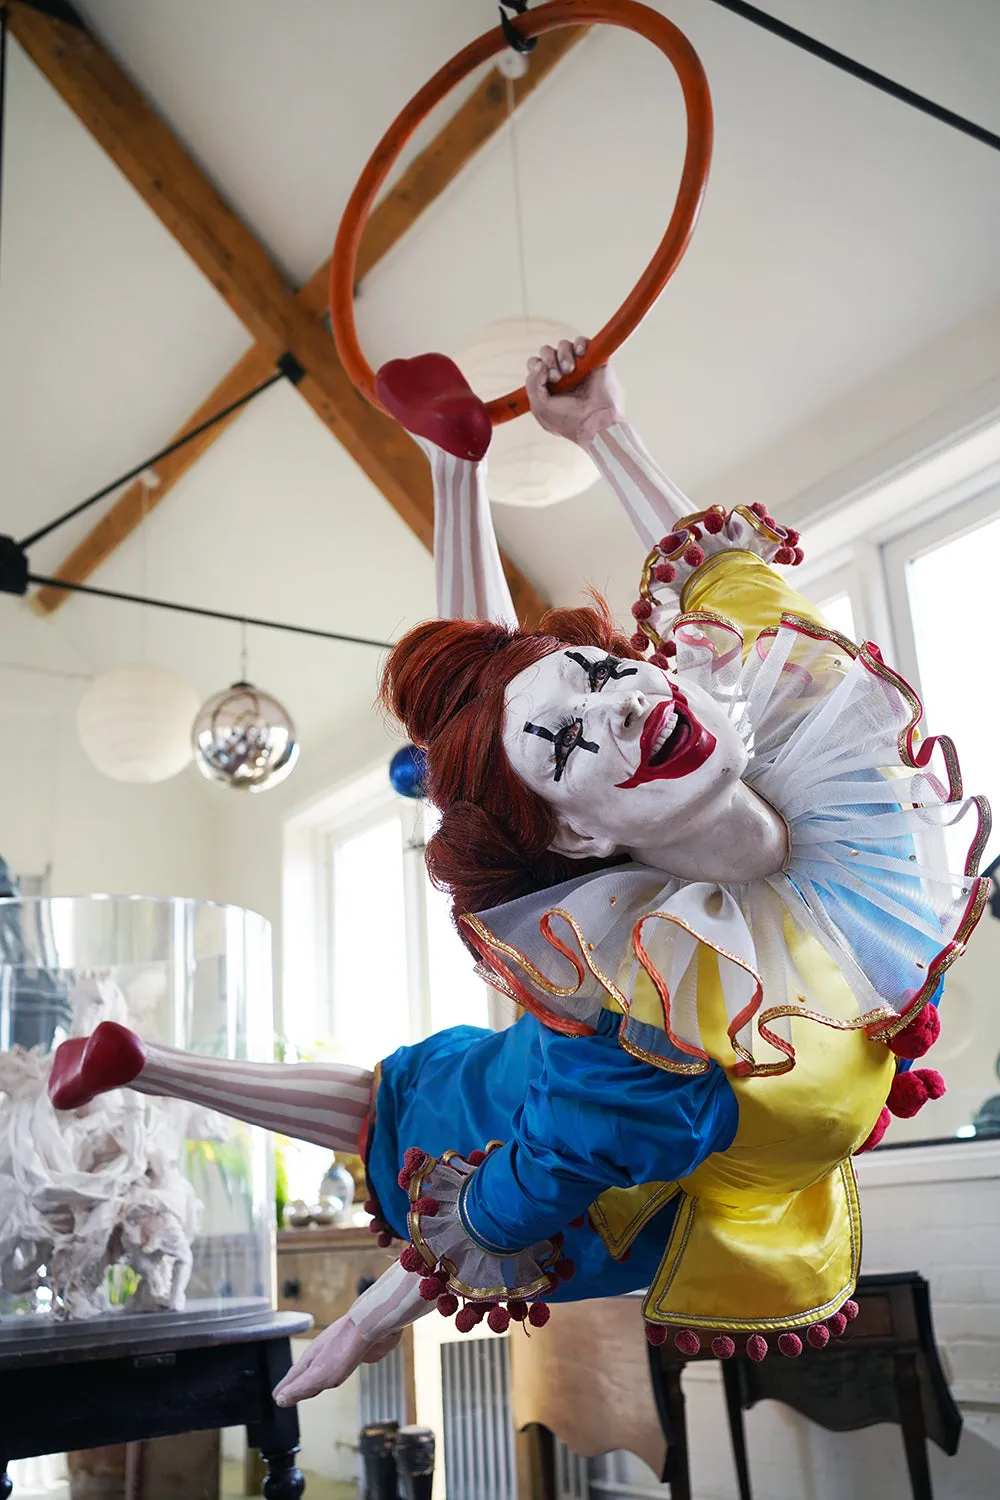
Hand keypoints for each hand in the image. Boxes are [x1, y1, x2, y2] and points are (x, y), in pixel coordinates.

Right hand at [273, 1314, 400, 1406]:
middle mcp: (322, 1353)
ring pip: (324, 1365)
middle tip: (289, 1389)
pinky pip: (342, 1361)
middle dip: (297, 1381)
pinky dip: (337, 1369)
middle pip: (306, 1370)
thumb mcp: (318, 1375)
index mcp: (310, 1359)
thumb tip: (280, 1399)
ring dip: (316, 1374)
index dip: (285, 1389)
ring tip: (313, 1380)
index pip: (293, 1378)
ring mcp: (339, 1349)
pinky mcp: (356, 1349)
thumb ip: (300, 1388)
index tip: (276, 1397)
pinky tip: (342, 1368)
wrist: (372, 1324)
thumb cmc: (344, 1348)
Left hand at [525, 337, 623, 445]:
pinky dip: (579, 344)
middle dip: (548, 360)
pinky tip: (580, 356)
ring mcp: (579, 367)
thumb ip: (533, 383)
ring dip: (563, 355)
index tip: (546, 380)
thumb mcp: (539, 407)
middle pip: (546, 352)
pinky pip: (582, 341)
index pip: (535, 365)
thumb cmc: (568, 420)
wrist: (594, 423)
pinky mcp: (594, 361)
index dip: (536, 367)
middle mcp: (563, 375)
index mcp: (548, 385)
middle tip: (557, 377)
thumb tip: (541, 364)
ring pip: (563, 345)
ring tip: (569, 370)